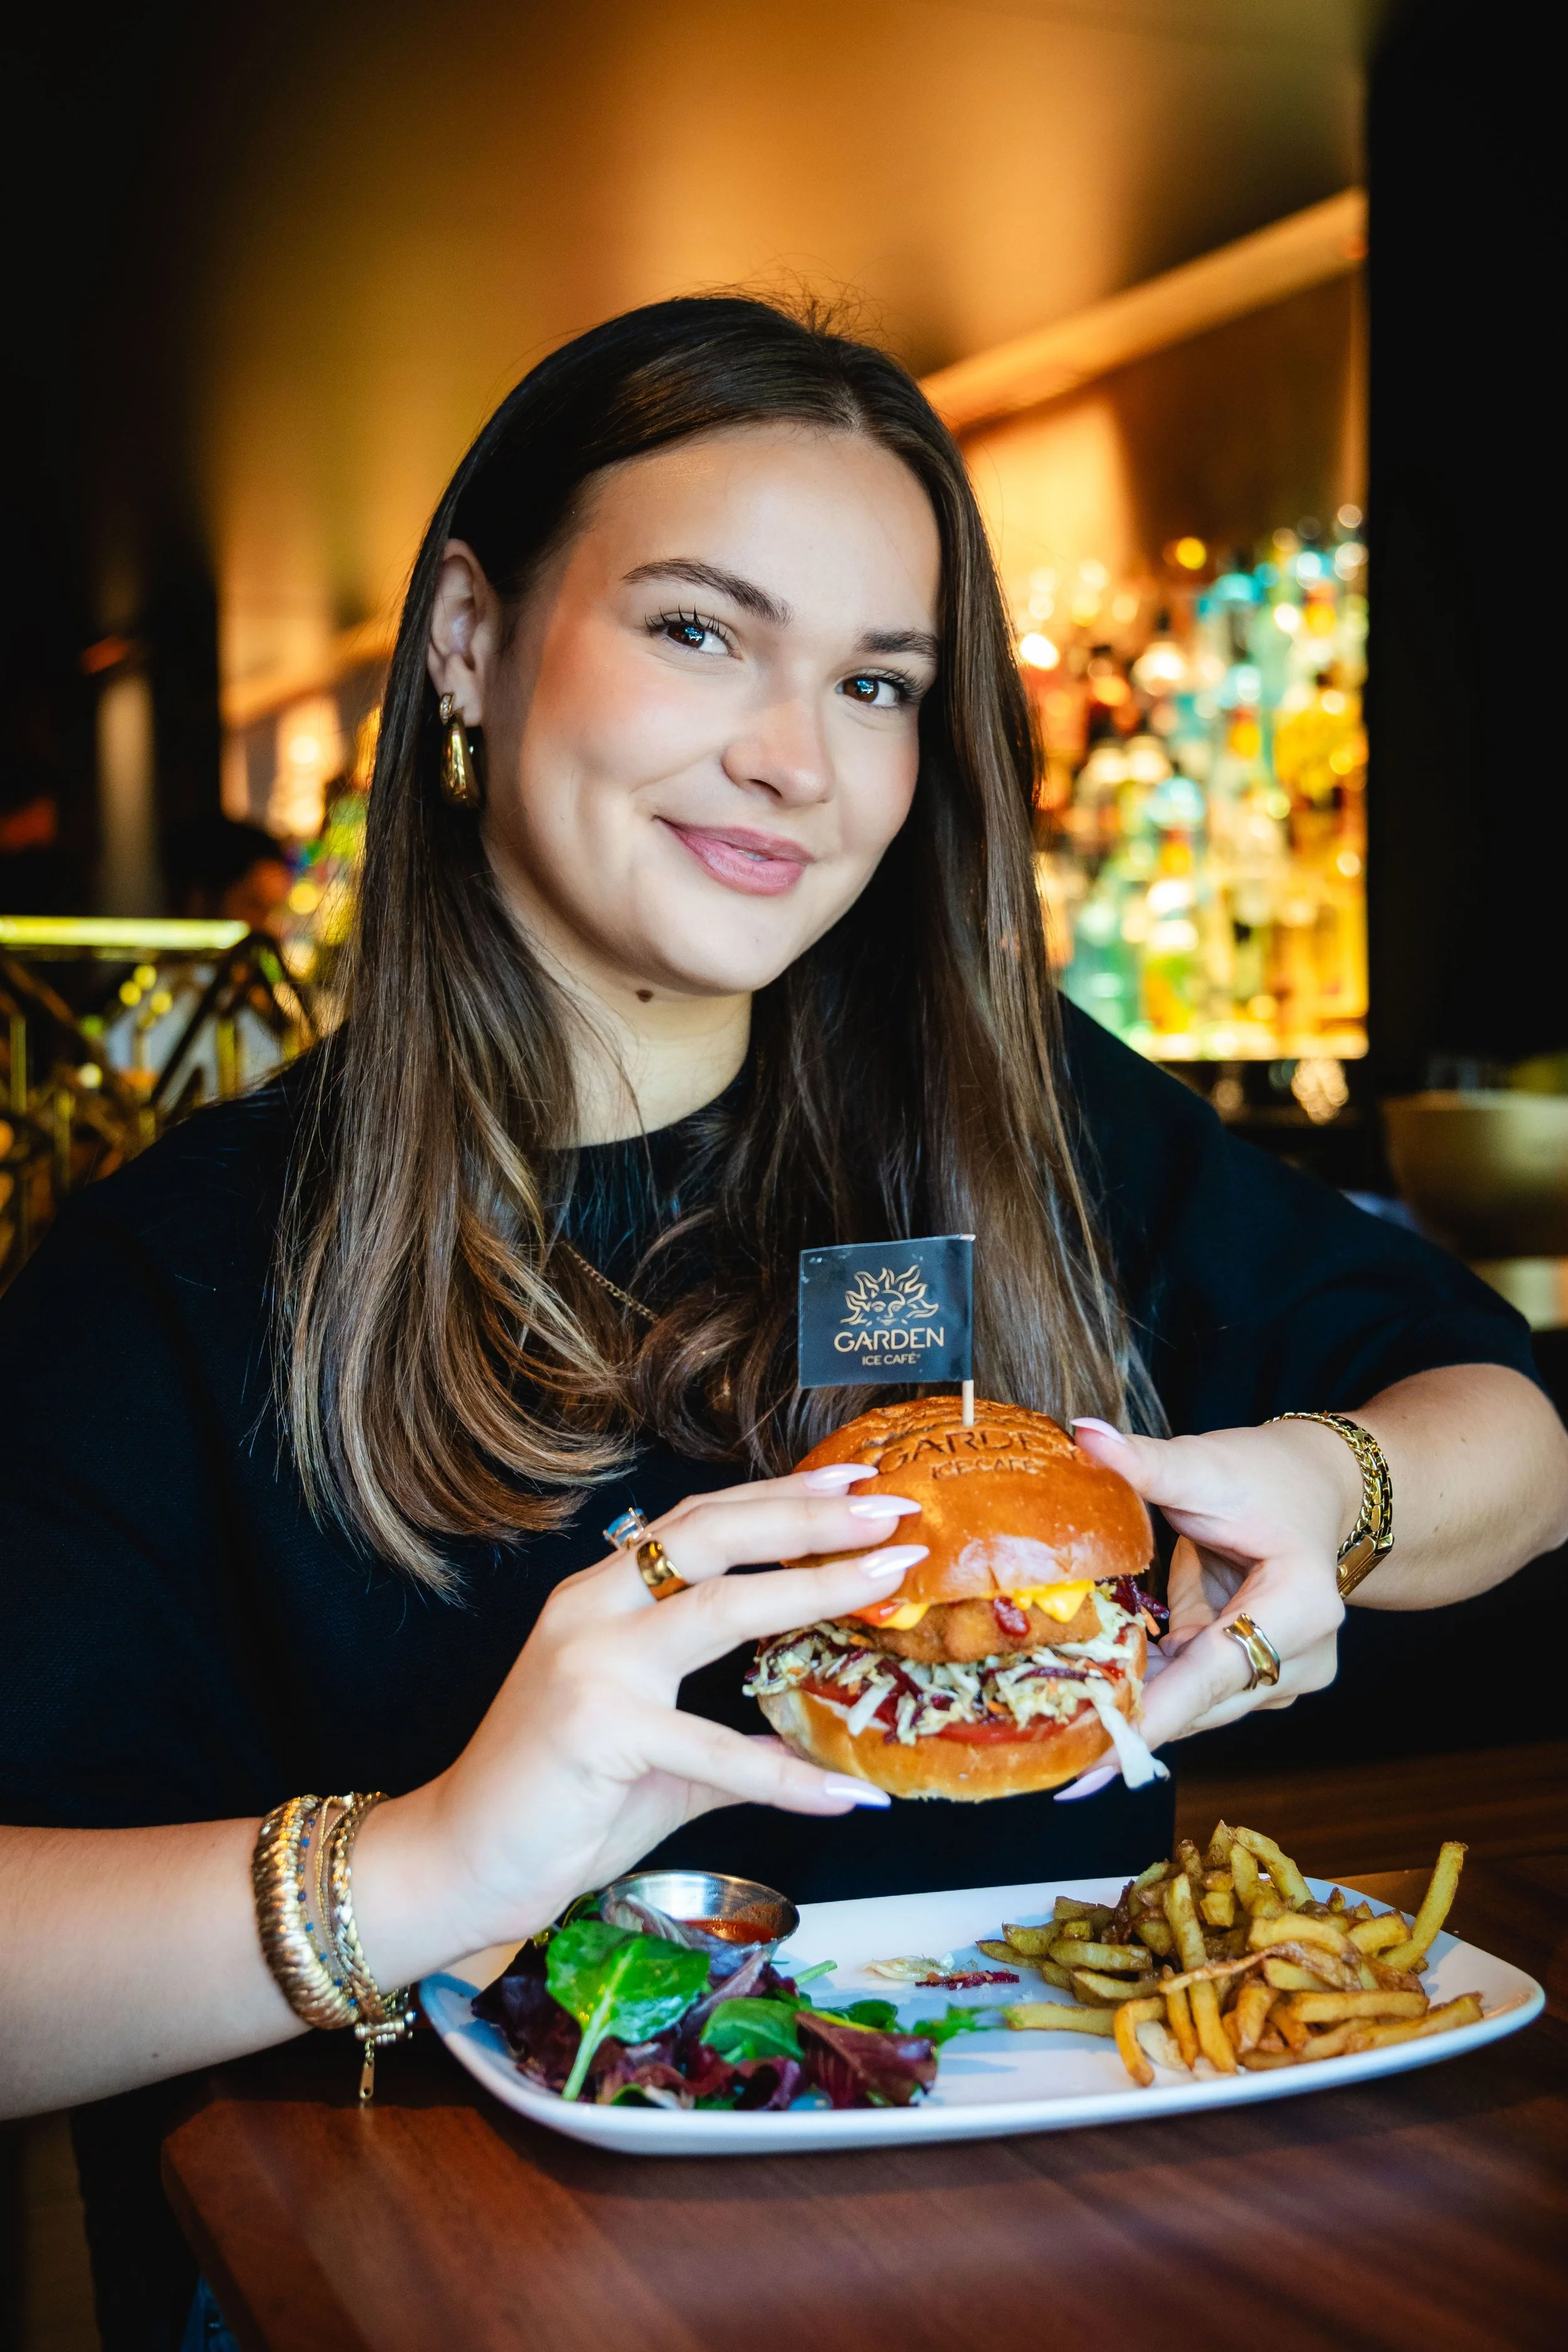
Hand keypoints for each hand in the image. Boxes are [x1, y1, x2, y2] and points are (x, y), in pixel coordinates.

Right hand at [354, 1467, 926, 1974]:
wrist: (460, 1861)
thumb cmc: (556, 1802)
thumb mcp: (653, 1748)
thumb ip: (729, 1729)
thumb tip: (817, 1738)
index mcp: (600, 1597)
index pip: (699, 1523)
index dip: (779, 1496)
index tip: (854, 1479)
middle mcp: (592, 1610)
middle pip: (713, 1537)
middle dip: (808, 1515)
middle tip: (889, 1508)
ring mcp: (591, 1664)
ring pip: (721, 1606)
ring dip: (816, 1588)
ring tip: (889, 1579)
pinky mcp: (597, 1731)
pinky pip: (716, 1749)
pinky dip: (789, 1776)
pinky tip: (850, 1792)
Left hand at [1071, 1417, 1358, 1747]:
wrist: (1317, 1492)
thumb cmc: (1269, 1478)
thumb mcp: (1208, 1467)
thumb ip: (1148, 1461)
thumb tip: (1084, 1437)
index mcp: (1302, 1605)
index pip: (1213, 1671)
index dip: (1152, 1717)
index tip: (1097, 1762)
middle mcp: (1303, 1657)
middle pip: (1200, 1701)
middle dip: (1126, 1718)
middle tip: (1047, 1739)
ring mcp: (1284, 1674)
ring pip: (1193, 1706)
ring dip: (1131, 1704)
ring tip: (1054, 1721)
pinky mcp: (1257, 1678)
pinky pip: (1192, 1693)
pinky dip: (1146, 1689)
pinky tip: (1091, 1697)